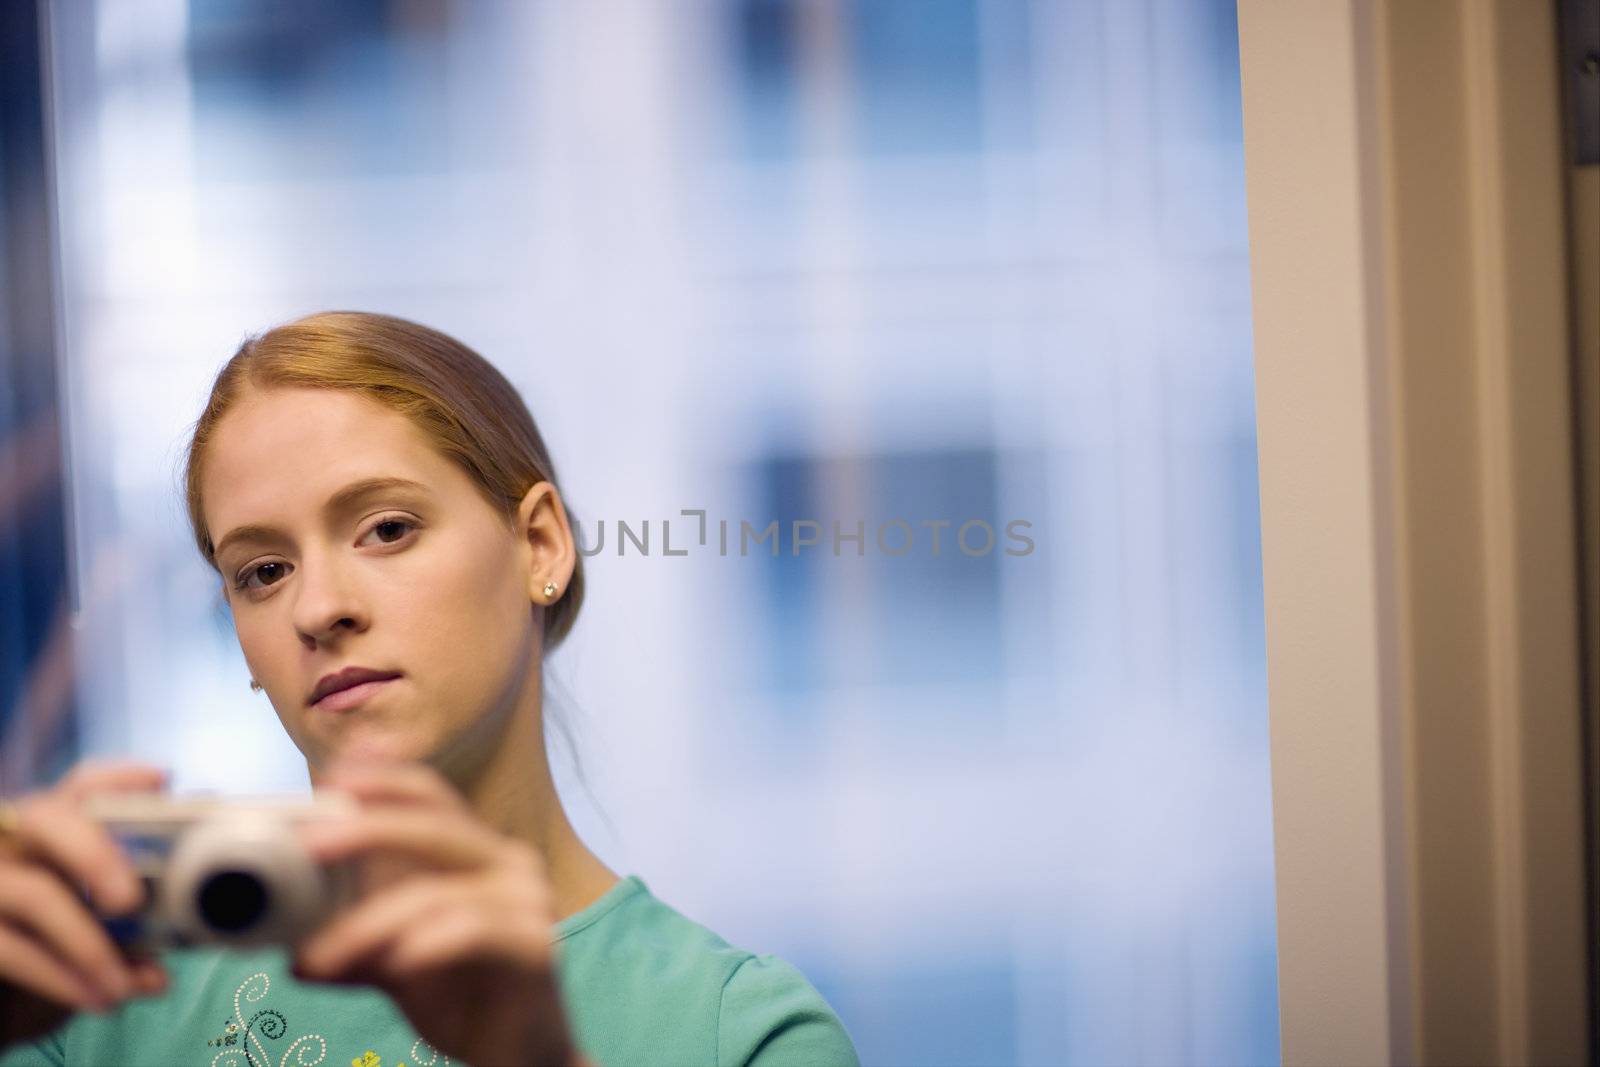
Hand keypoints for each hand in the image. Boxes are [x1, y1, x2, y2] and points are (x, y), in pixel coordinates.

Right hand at [0, 760, 171, 1048]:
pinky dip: (58, 977)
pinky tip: (93, 998)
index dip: (117, 779)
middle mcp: (12, 842)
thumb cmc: (51, 944)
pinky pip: (11, 948)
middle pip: (47, 818)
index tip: (159, 781)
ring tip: (122, 989)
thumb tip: (160, 973)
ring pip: (35, 894)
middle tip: (131, 900)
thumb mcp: (92, 931)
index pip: (80, 786)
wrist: (0, 992)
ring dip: (88, 946)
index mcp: (52, 830)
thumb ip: (128, 934)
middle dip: (96, 853)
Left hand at [291, 761, 587, 1066]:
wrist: (517, 1055)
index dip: (384, 777)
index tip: (330, 778)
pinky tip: (395, 964)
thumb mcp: (391, 955)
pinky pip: (475, 930)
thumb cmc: (461, 993)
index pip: (432, 794)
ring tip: (318, 960)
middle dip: (367, 828)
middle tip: (310, 845)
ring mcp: (528, 901)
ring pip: (436, 891)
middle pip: (435, 824)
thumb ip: (354, 928)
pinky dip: (427, 942)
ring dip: (367, 923)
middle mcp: (507, 863)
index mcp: (476, 852)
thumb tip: (286, 938)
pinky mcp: (535, 945)